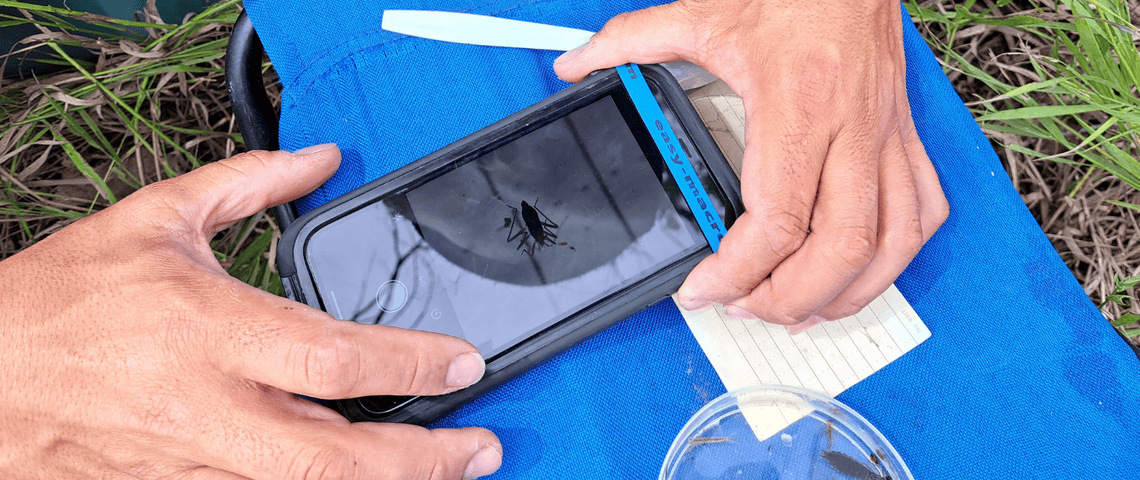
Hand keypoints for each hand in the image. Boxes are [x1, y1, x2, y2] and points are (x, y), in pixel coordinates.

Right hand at [0, 145, 500, 478]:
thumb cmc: (62, 300)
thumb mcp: (154, 219)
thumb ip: (248, 186)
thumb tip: (321, 159)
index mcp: (211, 329)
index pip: (336, 356)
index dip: (412, 365)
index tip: (464, 364)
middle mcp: (210, 406)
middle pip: (336, 459)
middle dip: (423, 463)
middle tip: (478, 449)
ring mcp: (195, 460)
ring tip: (440, 471)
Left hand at [554, 0, 948, 330]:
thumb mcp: (703, 13)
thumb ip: (631, 42)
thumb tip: (575, 65)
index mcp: (796, 105)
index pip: (777, 219)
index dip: (738, 272)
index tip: (703, 289)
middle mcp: (850, 129)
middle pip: (840, 248)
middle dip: (789, 299)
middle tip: (745, 309)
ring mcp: (885, 137)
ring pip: (891, 244)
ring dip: (845, 293)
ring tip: (797, 310)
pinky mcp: (905, 138)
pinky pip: (923, 211)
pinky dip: (896, 259)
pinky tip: (861, 274)